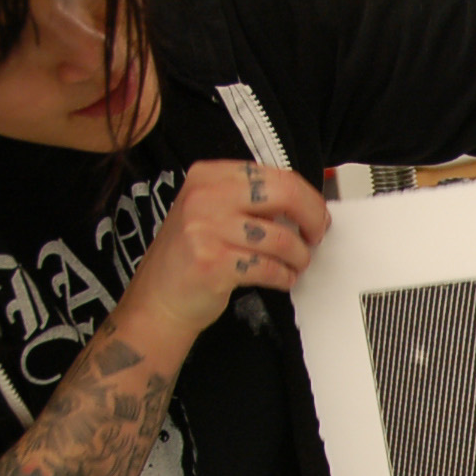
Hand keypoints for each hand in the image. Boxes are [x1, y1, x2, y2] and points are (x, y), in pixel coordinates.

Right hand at [118, 160, 328, 338]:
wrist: (158, 299)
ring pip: (282, 238)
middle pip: (285, 195)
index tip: (316, 216)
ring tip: (294, 265)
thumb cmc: (192, 256)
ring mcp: (206, 229)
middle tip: (316, 238)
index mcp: (208, 176)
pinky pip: (269, 268)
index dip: (308, 198)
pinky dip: (284, 277)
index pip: (277, 175)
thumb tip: (306, 205)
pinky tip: (281, 279)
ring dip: (299, 257)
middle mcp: (205, 196)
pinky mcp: (213, 263)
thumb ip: (251, 201)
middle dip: (313, 219)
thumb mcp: (213, 212)